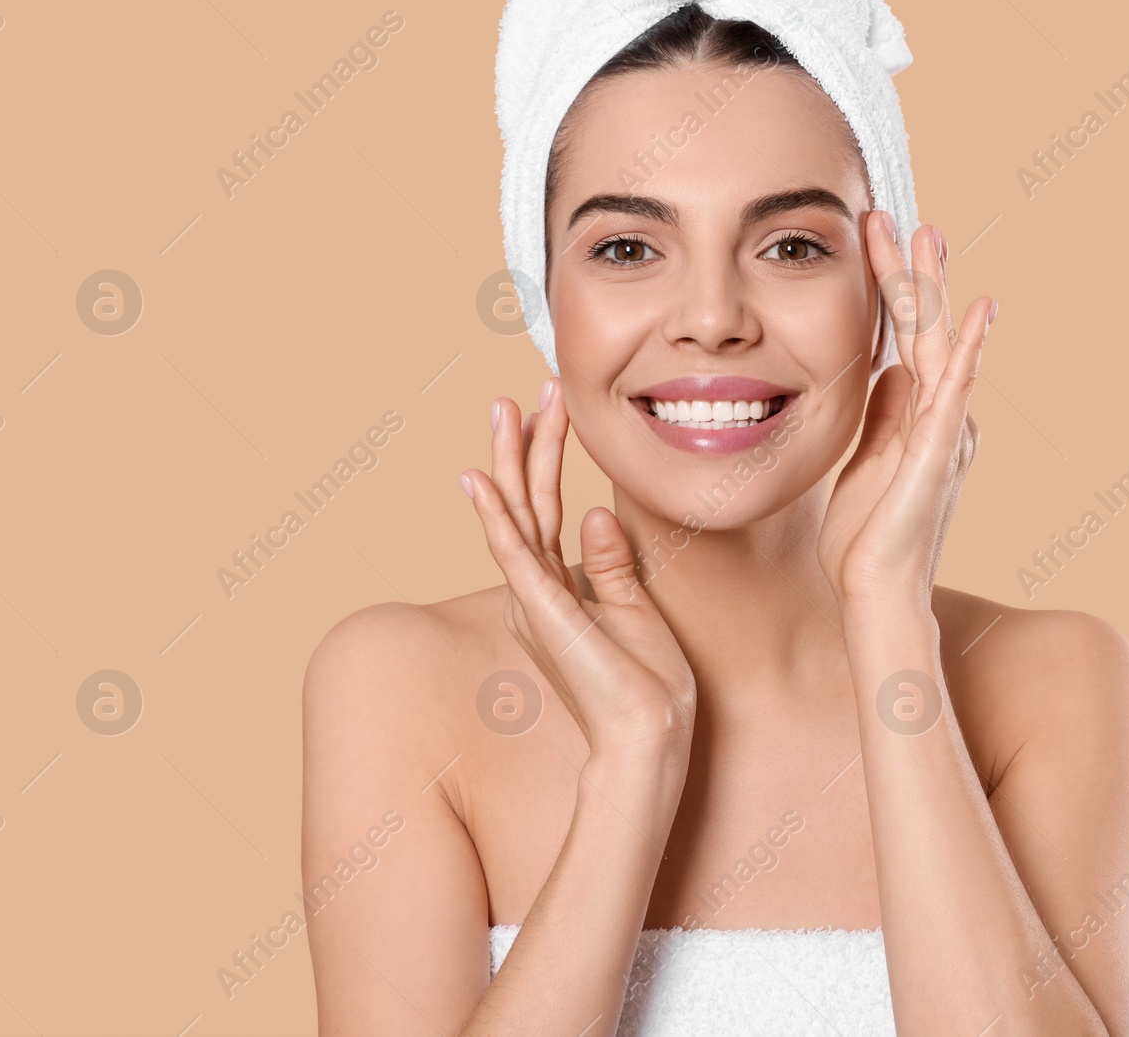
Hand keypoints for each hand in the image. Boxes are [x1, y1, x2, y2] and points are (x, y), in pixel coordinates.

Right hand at [460, 378, 696, 760]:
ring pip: (516, 515)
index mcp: (556, 590)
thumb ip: (611, 564)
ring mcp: (536, 598)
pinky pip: (513, 552)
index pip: (546, 510)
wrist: (649, 735)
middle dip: (523, 446)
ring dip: (509, 461)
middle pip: (526, 503)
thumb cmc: (646, 685)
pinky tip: (479, 479)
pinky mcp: (542, 609)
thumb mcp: (635, 609)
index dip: (546, 458)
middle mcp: (537, 591)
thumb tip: (596, 514)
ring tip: (503, 410)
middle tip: (518, 394)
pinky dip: (495, 515)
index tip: (549, 410)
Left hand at [816, 212, 994, 612]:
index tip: (876, 241)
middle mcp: (939, 417)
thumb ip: (881, 414)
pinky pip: (954, 391)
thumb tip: (887, 369)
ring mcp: (942, 431)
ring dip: (935, 290)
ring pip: (940, 345)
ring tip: (931, 235)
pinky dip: (968, 349)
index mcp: (918, 416)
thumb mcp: (866, 458)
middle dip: (914, 273)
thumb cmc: (867, 537)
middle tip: (903, 217)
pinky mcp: (938, 452)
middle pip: (925, 330)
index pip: (903, 338)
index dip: (890, 290)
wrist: (874, 591)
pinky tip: (977, 311)